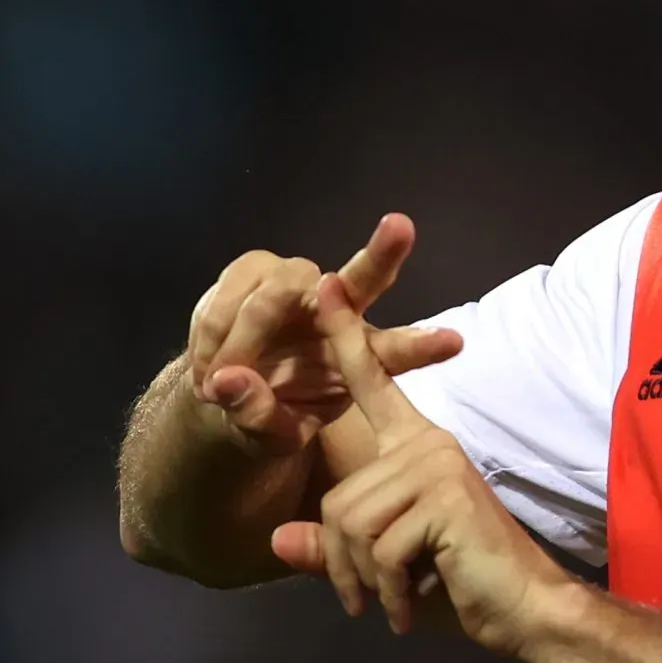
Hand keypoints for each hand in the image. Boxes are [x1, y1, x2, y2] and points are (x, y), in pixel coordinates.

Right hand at [185, 213, 461, 462]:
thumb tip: (230, 382)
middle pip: (366, 278)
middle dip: (383, 252)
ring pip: (273, 297)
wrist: (226, 386)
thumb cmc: (270, 411)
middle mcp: (340, 311)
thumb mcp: (269, 435)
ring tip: (215, 384)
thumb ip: (260, 417)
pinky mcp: (257, 268)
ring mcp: (298, 284)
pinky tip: (207, 364)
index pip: (397, 352)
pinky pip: (231, 296)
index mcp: (361, 357)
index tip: (454, 342)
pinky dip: (212, 336)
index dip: (422, 346)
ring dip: (240, 344)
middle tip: (401, 227)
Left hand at [268, 274, 576, 648]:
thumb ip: (333, 550)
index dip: (345, 336)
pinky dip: (385, 590)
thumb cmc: (457, 586)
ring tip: (392, 601)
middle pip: (340, 499)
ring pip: (353, 523)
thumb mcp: (380, 569)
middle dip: (343, 562)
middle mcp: (426, 443)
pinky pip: (380, 548)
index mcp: (415, 446)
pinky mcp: (443, 494)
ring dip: (363, 579)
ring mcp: (436, 464)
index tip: (323, 284)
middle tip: (367, 597)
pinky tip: (405, 610)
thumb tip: (279, 540)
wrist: (523, 609)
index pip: (372, 383)